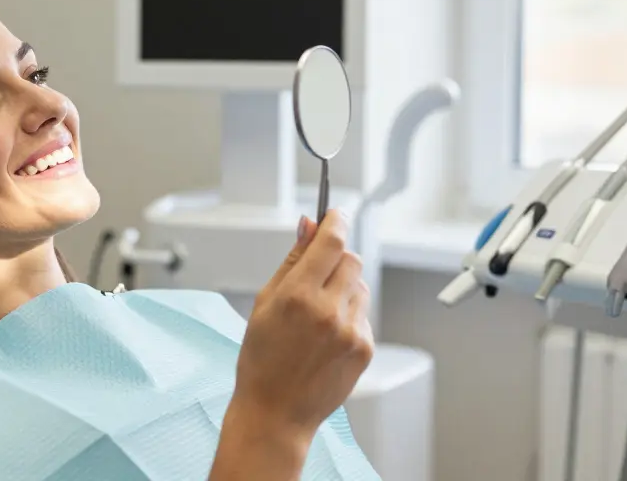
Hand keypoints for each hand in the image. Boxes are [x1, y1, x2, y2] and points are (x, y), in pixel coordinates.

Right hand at [231, 211, 374, 441]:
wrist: (276, 412)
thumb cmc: (261, 360)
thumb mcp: (265, 303)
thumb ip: (290, 261)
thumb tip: (308, 225)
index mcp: (297, 295)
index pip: (331, 241)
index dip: (335, 221)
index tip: (334, 215)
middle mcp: (328, 311)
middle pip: (351, 258)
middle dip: (336, 257)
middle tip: (316, 274)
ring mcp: (351, 331)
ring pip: (360, 285)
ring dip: (344, 287)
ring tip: (318, 313)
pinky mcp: (365, 348)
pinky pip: (363, 313)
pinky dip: (349, 315)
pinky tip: (326, 335)